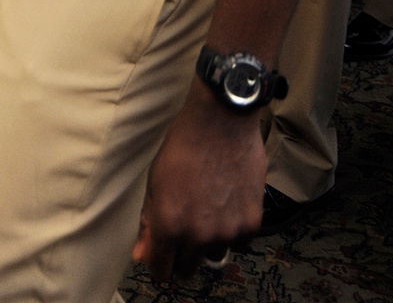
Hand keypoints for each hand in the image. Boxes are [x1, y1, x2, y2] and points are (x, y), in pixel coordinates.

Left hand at [131, 83, 264, 279]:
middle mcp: (197, 234)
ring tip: (208, 206)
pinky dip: (233, 229)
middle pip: (186, 269)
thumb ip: (148, 222)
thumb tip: (141, 254)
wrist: (221, 121)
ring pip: (213, 255)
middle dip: (182, 252)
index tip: (161, 255)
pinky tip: (227, 202)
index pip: (160, 271)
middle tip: (185, 223)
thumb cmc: (184, 145)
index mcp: (168, 224)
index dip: (158, 264)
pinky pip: (239, 242)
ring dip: (209, 240)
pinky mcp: (251, 224)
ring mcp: (227, 231)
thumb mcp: (155, 181)